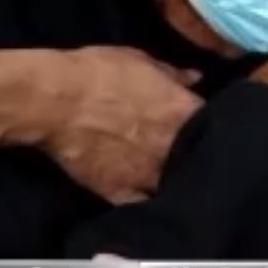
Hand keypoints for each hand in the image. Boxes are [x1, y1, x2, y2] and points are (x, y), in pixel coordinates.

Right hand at [38, 46, 201, 202]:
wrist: (53, 101)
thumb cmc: (99, 72)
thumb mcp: (141, 61)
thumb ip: (173, 74)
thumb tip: (197, 79)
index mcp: (184, 114)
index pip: (214, 125)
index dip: (210, 126)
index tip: (204, 125)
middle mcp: (174, 149)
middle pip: (198, 160)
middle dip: (196, 155)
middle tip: (186, 150)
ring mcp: (148, 175)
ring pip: (174, 186)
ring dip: (174, 181)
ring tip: (169, 176)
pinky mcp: (120, 193)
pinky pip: (142, 206)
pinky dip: (146, 202)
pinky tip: (147, 198)